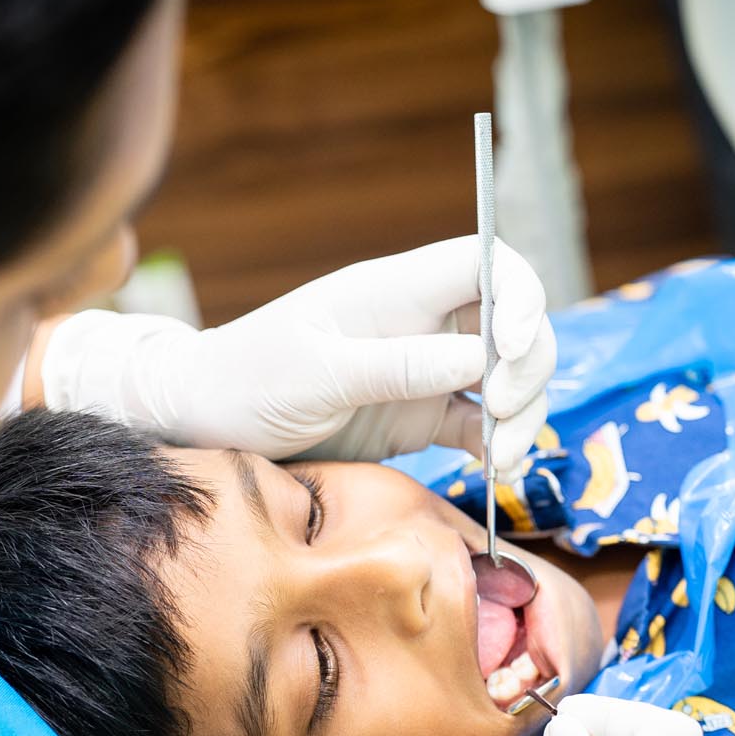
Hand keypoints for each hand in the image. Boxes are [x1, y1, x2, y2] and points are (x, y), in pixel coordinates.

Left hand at [38, 237, 554, 468]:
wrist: (205, 419)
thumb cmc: (246, 379)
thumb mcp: (314, 373)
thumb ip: (393, 365)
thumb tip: (475, 358)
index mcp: (395, 291)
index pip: (486, 264)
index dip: (520, 294)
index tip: (510, 346)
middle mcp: (420, 324)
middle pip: (513, 323)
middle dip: (529, 365)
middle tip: (506, 411)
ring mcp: (424, 371)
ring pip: (506, 377)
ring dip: (523, 414)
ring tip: (501, 458)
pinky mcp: (420, 416)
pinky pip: (480, 424)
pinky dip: (498, 445)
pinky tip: (493, 471)